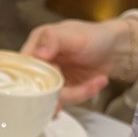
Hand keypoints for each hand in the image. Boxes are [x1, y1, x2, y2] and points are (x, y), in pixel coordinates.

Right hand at [21, 18, 137, 105]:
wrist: (114, 49)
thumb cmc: (93, 36)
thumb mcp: (72, 35)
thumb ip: (52, 40)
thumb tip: (37, 54)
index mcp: (35, 46)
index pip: (23, 68)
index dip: (34, 78)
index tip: (55, 80)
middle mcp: (40, 65)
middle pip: (38, 87)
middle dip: (59, 91)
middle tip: (81, 87)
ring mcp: (51, 80)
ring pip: (52, 98)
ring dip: (76, 94)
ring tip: (95, 83)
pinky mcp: (62, 91)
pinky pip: (66, 101)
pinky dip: (81, 97)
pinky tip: (95, 86)